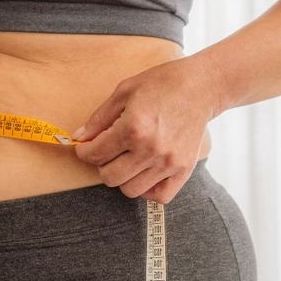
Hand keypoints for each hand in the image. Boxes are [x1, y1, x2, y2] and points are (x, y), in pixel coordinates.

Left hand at [70, 57, 220, 203]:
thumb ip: (99, 118)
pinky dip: (147, 191)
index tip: (86, 147)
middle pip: (109, 177)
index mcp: (133, 127)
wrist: (201, 86)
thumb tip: (80, 138)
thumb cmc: (162, 84)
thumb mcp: (124, 91)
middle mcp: (150, 149)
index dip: (84, 151)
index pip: (96, 154)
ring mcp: (168, 162)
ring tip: (125, 161)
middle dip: (101, 165)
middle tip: (107, 152)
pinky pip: (160, 196)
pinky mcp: (184, 169)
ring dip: (122, 178)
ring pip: (130, 190)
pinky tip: (143, 175)